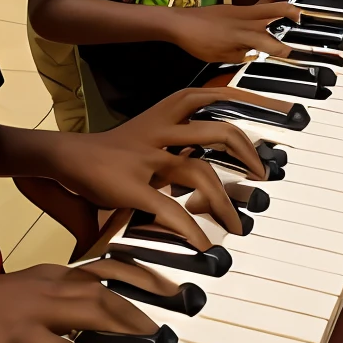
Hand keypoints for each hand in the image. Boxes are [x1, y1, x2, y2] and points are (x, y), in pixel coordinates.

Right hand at [0, 260, 166, 342]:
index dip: (139, 272)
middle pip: (106, 285)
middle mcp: (47, 285)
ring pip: (92, 309)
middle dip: (145, 295)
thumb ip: (45, 320)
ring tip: (154, 340)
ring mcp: (34, 309)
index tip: (168, 281)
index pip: (103, 267)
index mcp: (49, 275)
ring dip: (127, 325)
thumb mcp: (16, 302)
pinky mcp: (20, 337)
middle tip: (176, 308)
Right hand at [38, 87, 272, 239]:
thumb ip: (176, 153)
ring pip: (200, 172)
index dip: (248, 99)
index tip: (280, 109)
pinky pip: (169, 209)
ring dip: (225, 201)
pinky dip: (191, 229)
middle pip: (217, 130)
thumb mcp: (146, 141)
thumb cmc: (107, 155)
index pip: (211, 97)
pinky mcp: (131, 187)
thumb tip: (209, 173)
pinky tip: (203, 246)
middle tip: (263, 176)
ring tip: (237, 227)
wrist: (63, 157)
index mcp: (163, 115)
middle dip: (248, 153)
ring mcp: (146, 158)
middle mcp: (159, 131)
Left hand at [166, 2, 300, 63]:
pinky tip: (270, 17)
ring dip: (283, 7)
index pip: (269, 42)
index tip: (295, 54)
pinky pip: (256, 7)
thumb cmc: (198, 42)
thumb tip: (254, 53)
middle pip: (274, 11)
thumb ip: (241, 54)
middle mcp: (244, 19)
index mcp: (242, 35)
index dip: (284, 49)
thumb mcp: (221, 57)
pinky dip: (267, 10)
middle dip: (291, 13)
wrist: (180, 23)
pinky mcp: (234, 7)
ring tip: (296, 13)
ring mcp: (240, 10)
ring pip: (267, 5)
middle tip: (304, 19)